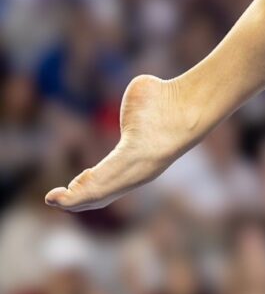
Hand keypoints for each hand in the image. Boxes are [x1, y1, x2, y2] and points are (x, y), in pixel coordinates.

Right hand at [45, 74, 201, 211]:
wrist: (182, 103)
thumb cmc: (164, 98)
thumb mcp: (140, 98)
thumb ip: (134, 104)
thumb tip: (142, 93)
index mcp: (135, 156)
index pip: (111, 175)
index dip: (91, 181)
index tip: (74, 181)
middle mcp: (135, 170)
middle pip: (102, 190)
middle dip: (77, 197)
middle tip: (52, 198)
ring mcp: (131, 174)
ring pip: (98, 193)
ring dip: (73, 199)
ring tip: (52, 200)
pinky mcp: (127, 172)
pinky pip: (97, 188)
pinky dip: (75, 197)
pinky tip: (58, 199)